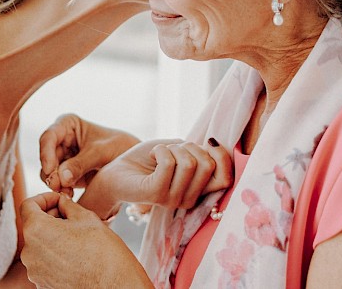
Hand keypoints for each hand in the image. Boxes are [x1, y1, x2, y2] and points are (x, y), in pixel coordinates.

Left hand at [19, 192, 150, 288]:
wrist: (115, 287)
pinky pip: (45, 262)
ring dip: (53, 236)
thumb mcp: (86, 218)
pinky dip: (56, 254)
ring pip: (39, 245)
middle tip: (72, 216)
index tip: (59, 200)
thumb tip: (61, 202)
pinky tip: (76, 253)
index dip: (44, 198)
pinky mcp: (43, 284)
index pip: (28, 205)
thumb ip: (68, 205)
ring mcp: (35, 271)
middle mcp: (30, 253)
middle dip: (50, 217)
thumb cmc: (103, 253)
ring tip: (77, 237)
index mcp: (37, 231)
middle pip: (33, 226)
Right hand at [38, 114, 138, 194]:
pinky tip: (69, 195)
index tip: (50, 170)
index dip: (46, 154)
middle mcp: (61, 139)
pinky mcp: (66, 173)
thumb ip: (80, 164)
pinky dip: (61, 189)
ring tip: (67, 193)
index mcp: (68, 124)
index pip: (49, 137)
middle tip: (58, 187)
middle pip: (46, 157)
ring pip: (49, 171)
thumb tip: (60, 178)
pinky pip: (57, 182)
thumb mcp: (100, 153)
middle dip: (51, 173)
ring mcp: (63, 157)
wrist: (132, 162)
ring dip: (55, 184)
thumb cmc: (118, 147)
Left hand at [81, 138, 232, 214]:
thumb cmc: (147, 159)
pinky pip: (169, 163)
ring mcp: (173, 199)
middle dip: (190, 146)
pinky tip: (152, 157)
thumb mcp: (179, 151)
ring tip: (159, 154)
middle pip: (208, 165)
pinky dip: (160, 150)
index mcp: (198, 191)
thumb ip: (198, 152)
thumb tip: (215, 145)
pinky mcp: (156, 194)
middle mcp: (188, 199)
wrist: (115, 172)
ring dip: (172, 148)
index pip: (226, 178)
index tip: (207, 142)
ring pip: (189, 162)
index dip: (222, 155)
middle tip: (172, 149)